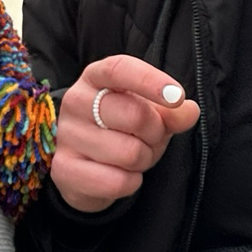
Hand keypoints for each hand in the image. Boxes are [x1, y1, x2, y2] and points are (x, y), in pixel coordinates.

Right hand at [51, 54, 199, 213]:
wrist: (86, 169)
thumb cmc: (122, 131)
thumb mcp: (151, 115)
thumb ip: (171, 112)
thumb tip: (188, 111)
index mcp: (95, 77)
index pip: (119, 69)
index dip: (150, 80)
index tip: (177, 96)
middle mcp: (76, 101)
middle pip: (135, 115)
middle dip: (156, 134)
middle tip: (150, 139)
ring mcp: (67, 135)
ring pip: (129, 153)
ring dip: (144, 160)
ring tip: (134, 157)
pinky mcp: (63, 169)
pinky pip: (115, 181)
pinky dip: (131, 183)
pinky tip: (122, 176)